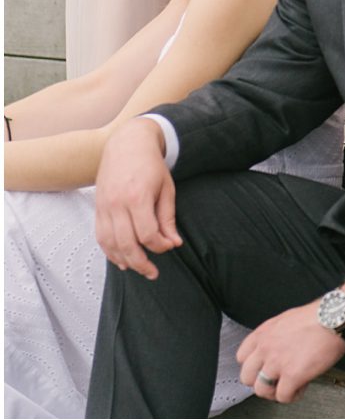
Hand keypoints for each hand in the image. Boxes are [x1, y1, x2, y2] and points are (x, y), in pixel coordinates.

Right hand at [93, 120, 176, 278]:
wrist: (126, 145)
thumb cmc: (151, 166)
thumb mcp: (166, 188)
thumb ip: (168, 217)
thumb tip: (173, 243)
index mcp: (137, 197)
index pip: (147, 233)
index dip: (159, 245)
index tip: (170, 246)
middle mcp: (117, 205)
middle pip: (126, 243)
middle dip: (141, 262)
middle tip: (153, 273)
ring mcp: (104, 207)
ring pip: (110, 244)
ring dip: (123, 260)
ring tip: (138, 269)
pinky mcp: (97, 209)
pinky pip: (100, 237)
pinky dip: (110, 251)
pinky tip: (121, 259)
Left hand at [236, 300, 344, 403]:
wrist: (338, 316)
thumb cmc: (322, 314)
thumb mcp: (289, 318)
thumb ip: (277, 335)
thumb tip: (280, 347)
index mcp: (264, 333)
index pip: (242, 357)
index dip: (254, 366)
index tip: (264, 368)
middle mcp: (266, 348)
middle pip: (247, 377)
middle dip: (261, 381)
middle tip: (276, 380)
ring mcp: (277, 363)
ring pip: (261, 390)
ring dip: (275, 391)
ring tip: (289, 386)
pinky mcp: (292, 375)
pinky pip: (283, 396)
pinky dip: (292, 395)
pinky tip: (302, 387)